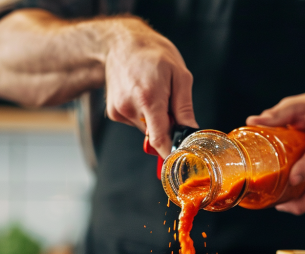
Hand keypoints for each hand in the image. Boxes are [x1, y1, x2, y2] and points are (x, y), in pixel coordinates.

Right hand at [105, 18, 197, 157]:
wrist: (120, 43)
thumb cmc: (152, 54)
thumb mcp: (179, 75)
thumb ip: (184, 108)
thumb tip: (190, 132)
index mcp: (149, 99)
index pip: (160, 140)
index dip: (170, 153)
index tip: (179, 159)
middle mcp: (130, 108)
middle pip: (155, 135)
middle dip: (167, 127)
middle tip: (169, 105)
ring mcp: (120, 111)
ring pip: (146, 130)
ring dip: (154, 120)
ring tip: (152, 94)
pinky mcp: (114, 113)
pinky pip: (136, 123)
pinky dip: (143, 116)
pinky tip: (140, 96)